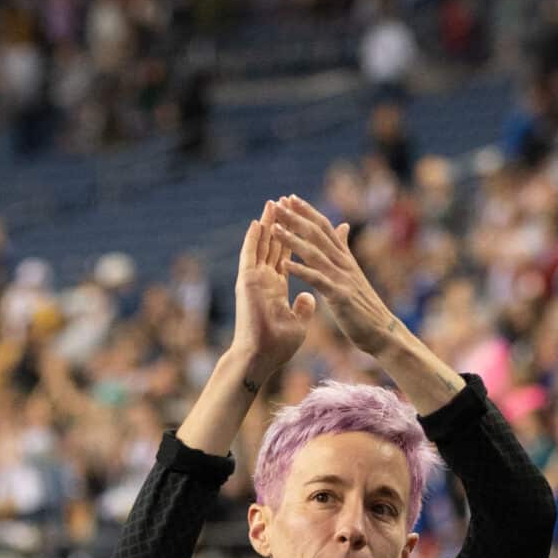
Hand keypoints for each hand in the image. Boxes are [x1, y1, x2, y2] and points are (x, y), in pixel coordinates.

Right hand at [231, 207, 317, 389]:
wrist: (262, 357)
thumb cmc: (278, 345)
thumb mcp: (298, 323)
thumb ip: (303, 306)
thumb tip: (310, 295)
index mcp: (276, 287)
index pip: (285, 255)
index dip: (292, 237)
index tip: (297, 219)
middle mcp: (264, 280)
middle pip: (273, 245)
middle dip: (280, 222)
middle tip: (284, 200)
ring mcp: (254, 280)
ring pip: (262, 245)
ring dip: (268, 224)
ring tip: (273, 203)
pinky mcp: (247, 283)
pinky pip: (250, 256)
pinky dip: (254, 239)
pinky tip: (259, 222)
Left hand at [269, 196, 401, 356]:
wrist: (381, 330)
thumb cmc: (365, 304)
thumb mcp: (353, 271)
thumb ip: (345, 248)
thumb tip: (343, 226)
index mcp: (344, 257)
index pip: (324, 228)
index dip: (307, 212)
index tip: (289, 198)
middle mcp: (343, 263)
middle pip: (317, 234)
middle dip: (296, 218)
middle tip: (278, 203)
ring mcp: (342, 278)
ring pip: (314, 253)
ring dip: (293, 240)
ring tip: (274, 229)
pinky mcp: (340, 296)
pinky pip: (317, 280)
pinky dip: (301, 272)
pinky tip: (284, 265)